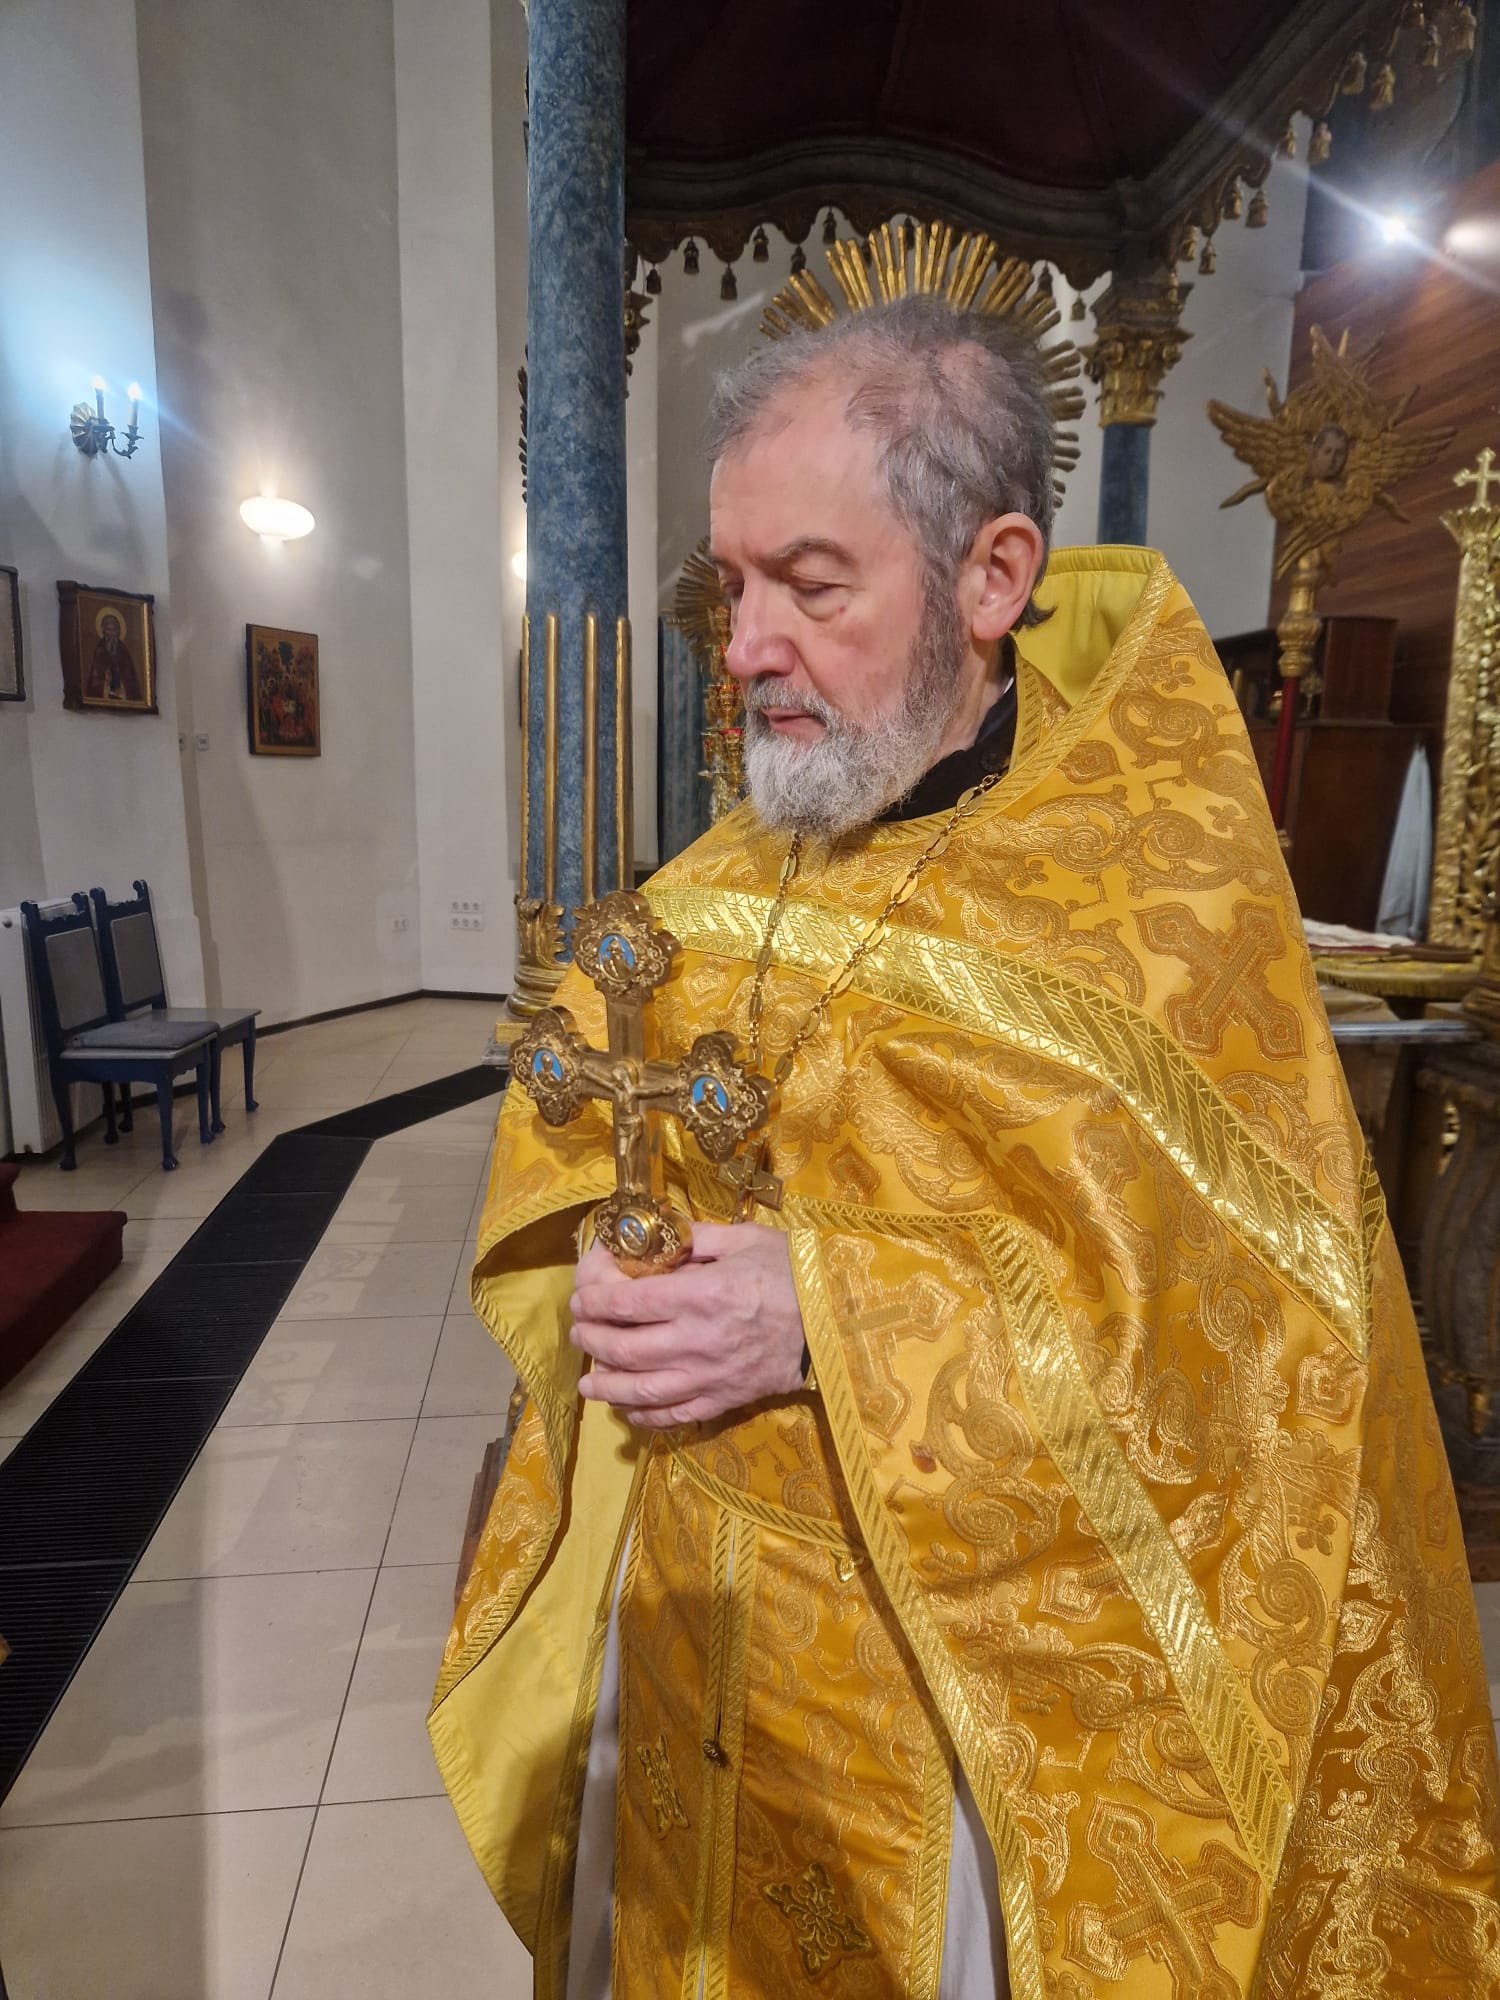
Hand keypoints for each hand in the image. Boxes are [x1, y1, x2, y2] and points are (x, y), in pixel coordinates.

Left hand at [570, 1222, 806, 1428]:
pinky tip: (626, 1408)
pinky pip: (673, 1416)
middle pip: (623, 1347)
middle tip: (579, 1329)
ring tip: (588, 1380)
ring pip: (640, 1390)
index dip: (592, 1298)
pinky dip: (643, 1416)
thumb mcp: (747, 1240)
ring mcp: (707, 1376)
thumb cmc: (792, 1275)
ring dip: (605, 1386)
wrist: (836, 1325)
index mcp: (700, 1295)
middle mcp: (695, 1340)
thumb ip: (698, 1239)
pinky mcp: (722, 1401)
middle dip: (591, 1338)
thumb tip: (659, 1238)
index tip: (581, 1293)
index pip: (625, 1302)